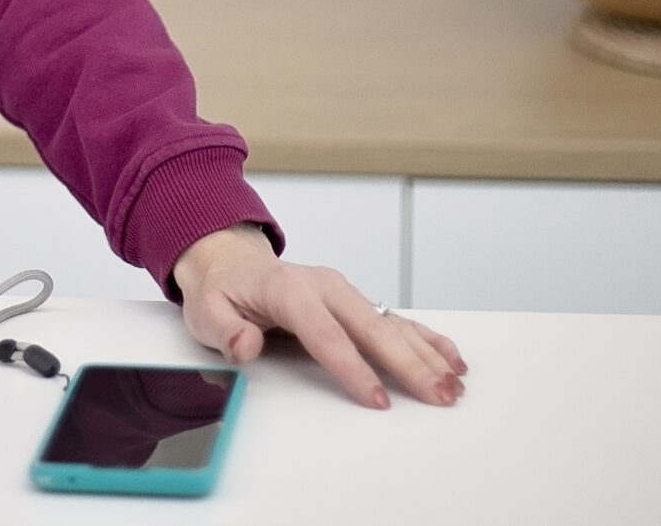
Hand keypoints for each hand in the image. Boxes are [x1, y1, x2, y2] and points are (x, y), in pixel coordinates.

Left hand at [173, 223, 465, 409]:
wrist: (230, 263)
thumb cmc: (222, 292)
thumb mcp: (206, 311)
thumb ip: (225, 330)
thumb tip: (246, 345)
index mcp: (289, 290)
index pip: (326, 334)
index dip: (352, 367)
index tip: (376, 398)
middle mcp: (326, 287)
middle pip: (372, 328)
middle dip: (408, 364)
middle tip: (436, 396)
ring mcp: (345, 293)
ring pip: (392, 324)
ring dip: (426, 354)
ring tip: (453, 383)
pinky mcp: (356, 302)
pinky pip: (397, 320)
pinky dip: (426, 339)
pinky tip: (451, 358)